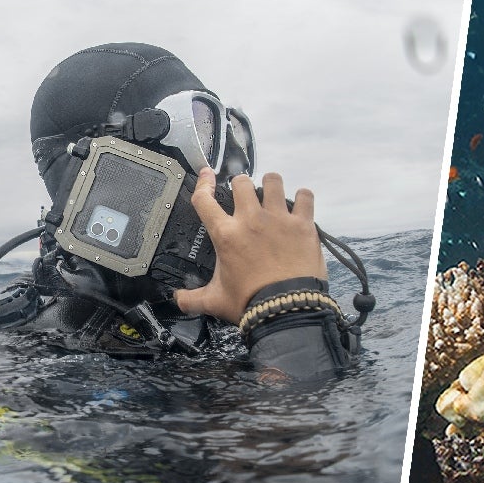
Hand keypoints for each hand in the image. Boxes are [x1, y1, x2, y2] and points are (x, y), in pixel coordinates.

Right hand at [174, 170, 326, 322]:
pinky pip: (305, 197)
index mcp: (226, 234)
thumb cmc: (249, 302)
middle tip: (246, 194)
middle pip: (241, 183)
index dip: (203, 183)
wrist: (287, 308)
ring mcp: (279, 219)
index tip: (206, 174)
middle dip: (241, 185)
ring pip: (273, 181)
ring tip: (272, 193)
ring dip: (271, 184)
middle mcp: (251, 219)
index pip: (204, 200)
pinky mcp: (303, 224)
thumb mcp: (214, 300)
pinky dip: (303, 197)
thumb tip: (178, 298)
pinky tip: (300, 203)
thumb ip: (192, 298)